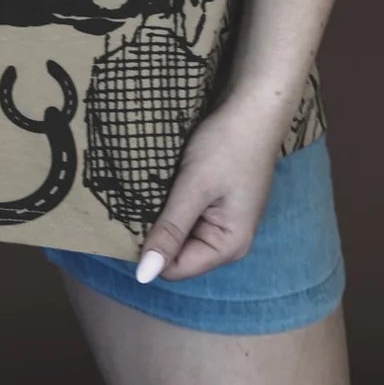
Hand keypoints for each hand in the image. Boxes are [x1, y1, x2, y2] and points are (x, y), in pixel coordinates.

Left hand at [132, 95, 284, 282]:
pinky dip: (172, 203)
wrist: (252, 107)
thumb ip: (170, 231)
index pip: (174, 269)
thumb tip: (143, 277)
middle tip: (139, 202)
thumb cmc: (227, 145)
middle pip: (178, 254)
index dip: (149, 250)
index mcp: (228, 246)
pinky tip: (163, 185)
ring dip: (163, 215)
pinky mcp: (217, 204)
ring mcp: (224, 222)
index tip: (130, 221)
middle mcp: (228, 242)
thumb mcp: (194, 187)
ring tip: (149, 192)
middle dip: (158, 232)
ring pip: (180, 233)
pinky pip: (187, 216)